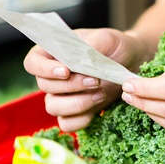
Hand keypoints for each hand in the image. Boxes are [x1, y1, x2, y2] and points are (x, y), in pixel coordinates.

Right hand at [23, 28, 147, 131]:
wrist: (132, 63)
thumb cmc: (115, 47)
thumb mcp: (107, 38)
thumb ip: (91, 46)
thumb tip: (80, 58)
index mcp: (52, 53)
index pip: (32, 63)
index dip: (44, 69)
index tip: (66, 71)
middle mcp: (52, 76)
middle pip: (44, 86)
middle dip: (71, 86)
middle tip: (95, 80)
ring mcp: (62, 96)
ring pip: (53, 107)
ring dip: (77, 103)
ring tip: (100, 93)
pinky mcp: (75, 112)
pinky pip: (67, 124)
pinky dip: (81, 119)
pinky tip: (98, 107)